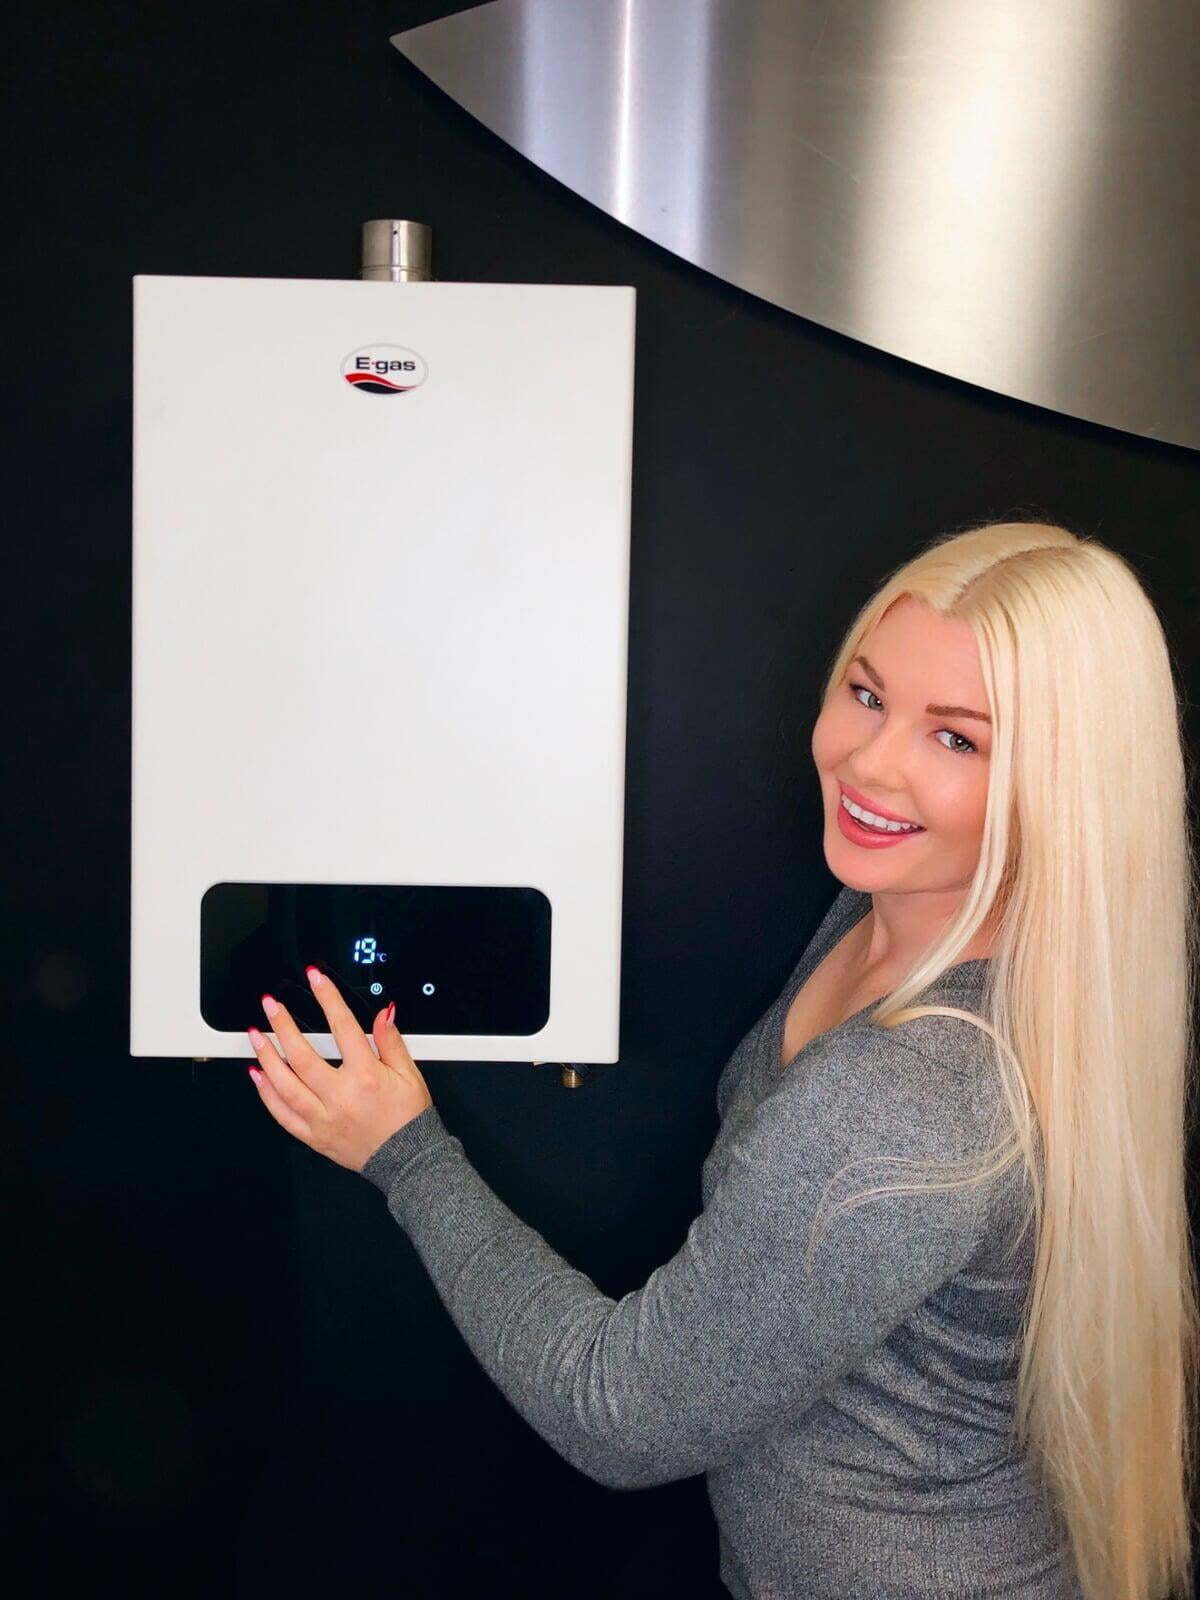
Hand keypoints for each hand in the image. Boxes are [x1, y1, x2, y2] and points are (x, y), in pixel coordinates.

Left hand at [247, 966, 433, 1173]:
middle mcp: (341, 1097)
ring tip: (256, 1035)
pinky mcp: (314, 1136)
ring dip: (266, 1057)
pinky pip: (283, 1114)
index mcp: (366, 1077)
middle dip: (283, 1025)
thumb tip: (383, 1014)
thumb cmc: (408, 1119)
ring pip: (285, 1085)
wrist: (407, 1160)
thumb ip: (391, 1041)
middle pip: (302, 1056)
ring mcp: (323, 1118)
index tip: (316, 979)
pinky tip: (258, 1076)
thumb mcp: (409, 1074)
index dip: (328, 998)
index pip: (342, 1027)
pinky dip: (266, 1094)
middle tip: (271, 1005)